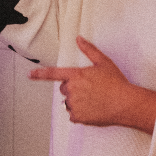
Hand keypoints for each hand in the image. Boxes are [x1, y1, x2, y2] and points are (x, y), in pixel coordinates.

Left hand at [29, 36, 155, 133]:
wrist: (125, 103)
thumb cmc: (116, 82)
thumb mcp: (103, 62)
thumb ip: (89, 49)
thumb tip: (79, 38)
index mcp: (76, 75)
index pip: (53, 74)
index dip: (40, 74)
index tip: (30, 75)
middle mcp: (72, 90)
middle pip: (64, 89)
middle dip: (73, 89)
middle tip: (90, 90)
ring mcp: (74, 104)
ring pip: (69, 103)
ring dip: (77, 102)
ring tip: (94, 100)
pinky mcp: (78, 117)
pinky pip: (73, 115)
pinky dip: (81, 114)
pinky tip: (93, 110)